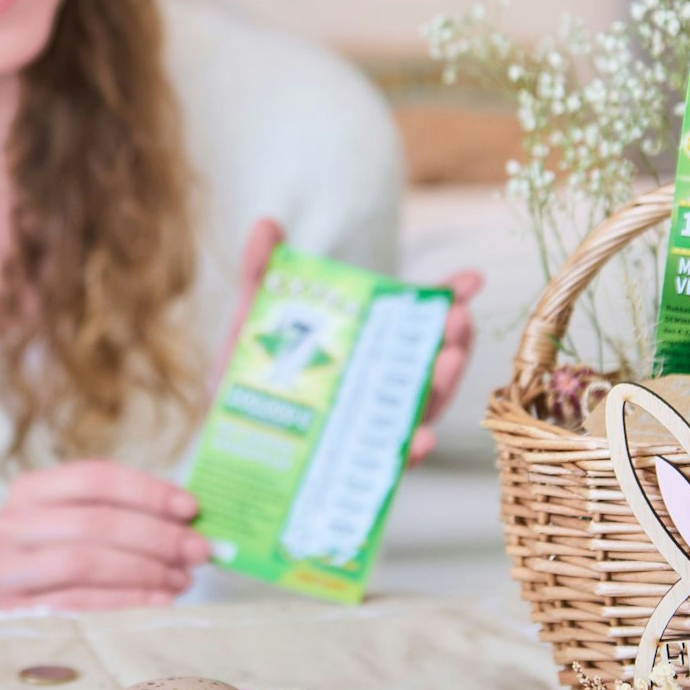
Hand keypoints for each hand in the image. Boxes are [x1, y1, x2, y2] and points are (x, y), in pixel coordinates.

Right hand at [0, 459, 211, 610]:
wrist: (19, 614)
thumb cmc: (64, 559)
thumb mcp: (88, 524)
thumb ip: (132, 514)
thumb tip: (192, 518)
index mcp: (30, 489)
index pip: (95, 479)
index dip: (148, 492)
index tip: (192, 508)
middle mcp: (8, 525)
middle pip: (95, 522)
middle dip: (156, 536)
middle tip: (198, 550)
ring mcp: (6, 571)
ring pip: (85, 562)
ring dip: (144, 570)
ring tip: (182, 578)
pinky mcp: (12, 614)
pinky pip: (79, 605)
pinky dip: (127, 602)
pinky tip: (160, 601)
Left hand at [216, 219, 483, 466]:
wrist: (217, 438)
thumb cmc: (246, 375)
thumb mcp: (253, 320)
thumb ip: (262, 275)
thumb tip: (266, 224)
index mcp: (366, 348)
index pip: (418, 323)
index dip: (448, 300)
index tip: (472, 279)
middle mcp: (377, 387)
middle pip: (430, 364)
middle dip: (453, 341)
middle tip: (459, 319)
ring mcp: (370, 426)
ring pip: (420, 409)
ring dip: (442, 386)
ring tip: (450, 361)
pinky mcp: (355, 465)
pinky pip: (389, 462)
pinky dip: (409, 450)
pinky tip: (421, 438)